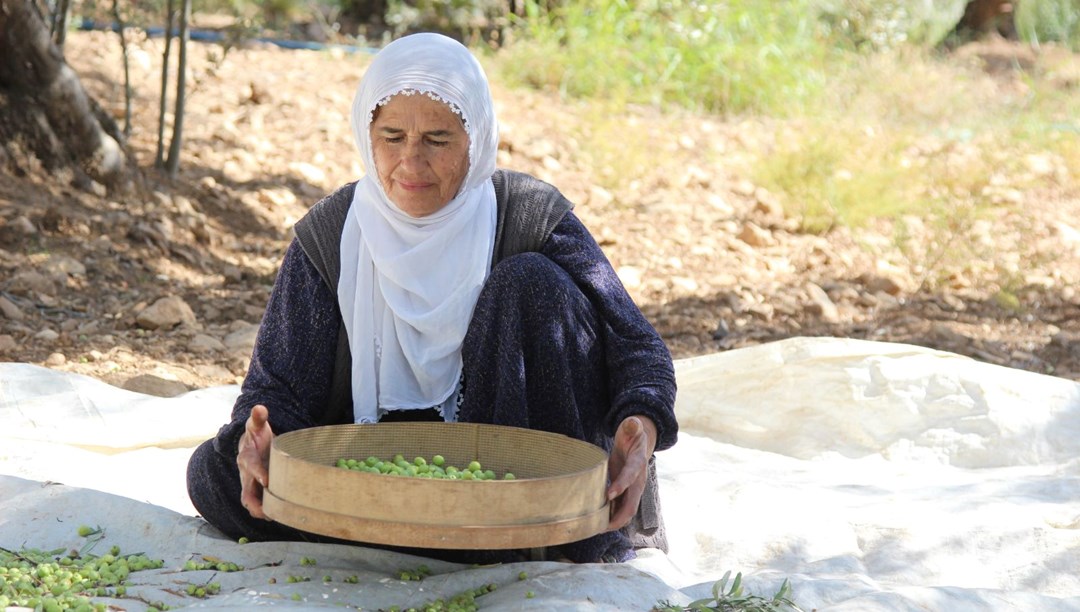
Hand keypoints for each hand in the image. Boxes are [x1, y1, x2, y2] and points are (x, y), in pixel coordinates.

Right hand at [237, 404, 273, 518]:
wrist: (251, 446)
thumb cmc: (257, 437)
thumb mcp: (257, 426)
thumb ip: (258, 418)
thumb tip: (259, 408)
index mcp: (246, 458)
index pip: (250, 467)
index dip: (257, 473)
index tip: (267, 479)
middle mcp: (245, 475)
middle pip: (246, 494)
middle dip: (256, 503)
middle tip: (269, 511)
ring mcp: (250, 486)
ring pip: (251, 503)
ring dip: (262, 511)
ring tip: (277, 516)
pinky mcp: (257, 492)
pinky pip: (259, 505)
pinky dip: (267, 511)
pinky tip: (282, 514)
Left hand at [605, 415, 656, 531]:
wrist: (638, 443)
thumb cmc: (632, 434)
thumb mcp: (632, 427)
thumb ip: (632, 426)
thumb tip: (632, 422)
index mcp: (638, 464)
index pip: (631, 477)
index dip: (622, 485)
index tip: (609, 495)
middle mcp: (638, 481)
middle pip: (632, 504)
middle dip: (619, 516)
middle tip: (602, 526)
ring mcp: (633, 489)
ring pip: (626, 510)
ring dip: (613, 521)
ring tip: (596, 529)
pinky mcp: (626, 492)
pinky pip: (620, 508)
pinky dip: (610, 516)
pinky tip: (597, 522)